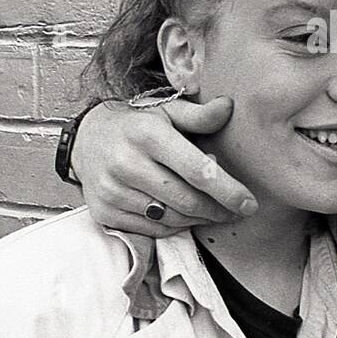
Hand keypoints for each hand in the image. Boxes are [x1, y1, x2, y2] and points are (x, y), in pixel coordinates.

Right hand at [71, 96, 258, 237]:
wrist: (86, 139)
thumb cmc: (138, 125)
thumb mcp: (168, 112)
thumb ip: (200, 115)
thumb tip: (229, 108)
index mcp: (148, 134)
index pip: (197, 171)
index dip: (228, 191)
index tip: (250, 204)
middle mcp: (127, 164)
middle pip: (187, 200)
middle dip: (218, 210)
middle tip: (236, 210)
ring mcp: (113, 191)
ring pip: (171, 219)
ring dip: (198, 219)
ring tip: (213, 211)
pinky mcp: (105, 212)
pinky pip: (151, 230)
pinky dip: (174, 227)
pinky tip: (184, 216)